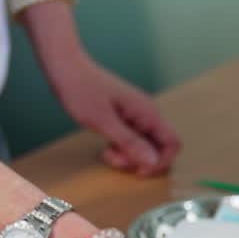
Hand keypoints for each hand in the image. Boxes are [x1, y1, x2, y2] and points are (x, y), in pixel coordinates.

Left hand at [48, 52, 180, 174]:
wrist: (66, 68)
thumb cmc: (82, 91)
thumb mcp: (104, 122)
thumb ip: (130, 142)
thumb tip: (153, 161)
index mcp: (147, 113)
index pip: (172, 143)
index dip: (160, 162)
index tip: (138, 170)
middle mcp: (146, 113)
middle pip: (158, 147)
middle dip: (139, 160)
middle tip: (115, 160)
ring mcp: (136, 114)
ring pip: (144, 145)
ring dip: (129, 156)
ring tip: (108, 153)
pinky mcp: (125, 116)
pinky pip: (133, 139)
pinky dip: (122, 148)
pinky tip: (107, 146)